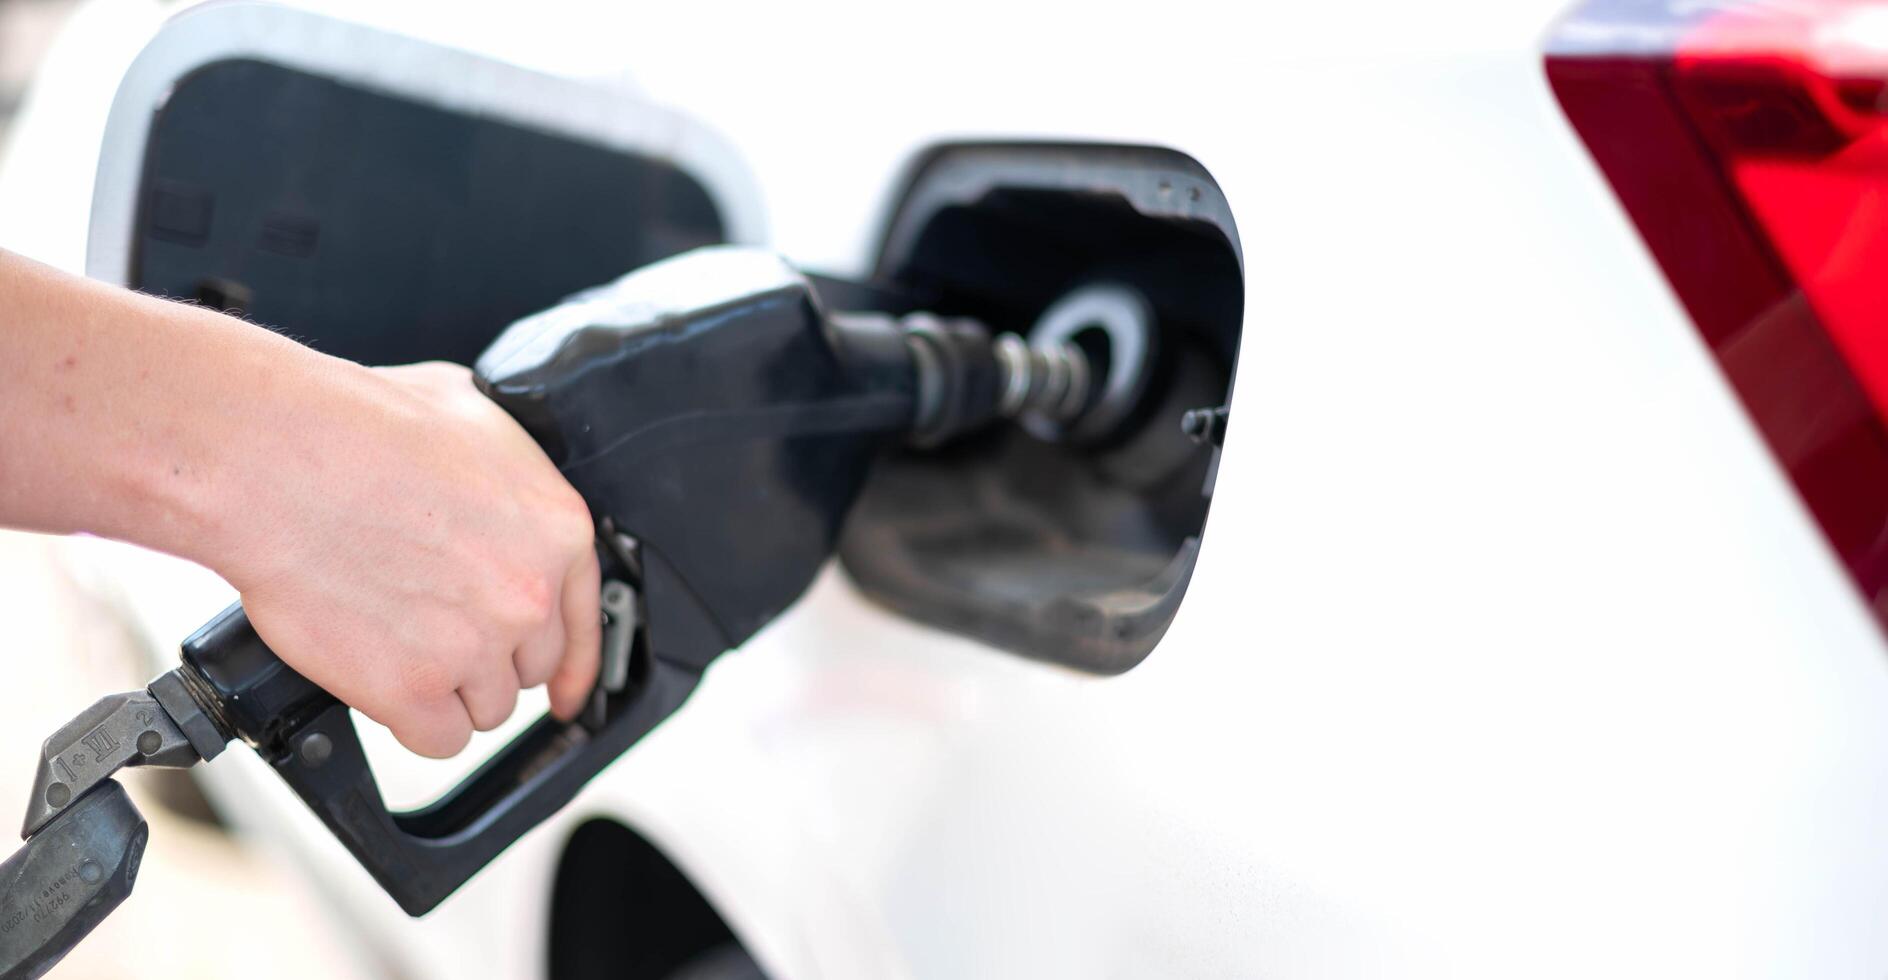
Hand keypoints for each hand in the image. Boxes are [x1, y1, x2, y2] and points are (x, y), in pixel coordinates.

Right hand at [221, 361, 601, 757]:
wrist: (277, 460)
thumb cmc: (355, 426)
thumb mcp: (469, 413)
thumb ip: (504, 470)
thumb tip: (499, 485)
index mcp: (556, 528)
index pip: (584, 621)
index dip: (572, 664)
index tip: (564, 691)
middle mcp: (527, 593)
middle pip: (529, 666)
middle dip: (487, 656)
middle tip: (435, 629)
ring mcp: (475, 646)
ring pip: (485, 707)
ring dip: (447, 688)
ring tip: (397, 641)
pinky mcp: (413, 689)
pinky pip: (437, 739)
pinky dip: (411, 720)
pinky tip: (386, 684)